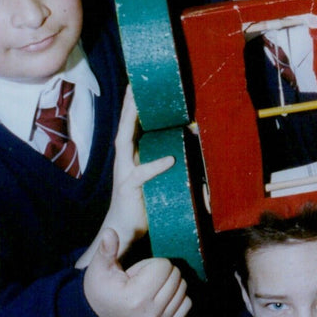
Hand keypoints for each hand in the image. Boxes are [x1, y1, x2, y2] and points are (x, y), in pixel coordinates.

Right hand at [75, 86, 173, 266]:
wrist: (124, 231)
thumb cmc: (142, 204)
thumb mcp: (157, 181)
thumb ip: (168, 164)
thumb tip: (193, 145)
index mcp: (130, 158)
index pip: (130, 127)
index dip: (132, 108)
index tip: (137, 87)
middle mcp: (124, 161)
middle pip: (124, 128)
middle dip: (127, 106)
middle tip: (133, 86)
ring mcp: (124, 173)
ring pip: (125, 142)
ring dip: (130, 123)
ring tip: (138, 106)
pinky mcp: (129, 188)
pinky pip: (143, 174)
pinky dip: (156, 166)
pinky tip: (170, 159)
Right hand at [83, 228, 190, 316]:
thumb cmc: (100, 289)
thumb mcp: (98, 268)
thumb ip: (106, 250)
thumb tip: (110, 232)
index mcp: (136, 297)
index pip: (164, 266)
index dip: (151, 263)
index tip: (137, 272)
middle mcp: (151, 313)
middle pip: (175, 276)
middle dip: (162, 272)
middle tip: (144, 279)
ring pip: (183, 289)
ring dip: (171, 283)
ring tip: (151, 287)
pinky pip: (186, 306)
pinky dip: (178, 297)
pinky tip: (162, 295)